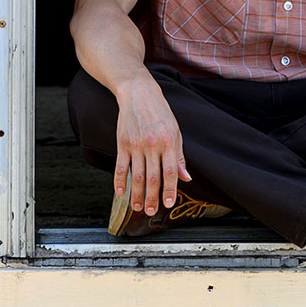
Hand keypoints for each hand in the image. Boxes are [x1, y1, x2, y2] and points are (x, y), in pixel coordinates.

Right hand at [113, 74, 190, 213]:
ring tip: (137, 207)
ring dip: (136, 194)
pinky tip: (121, 192)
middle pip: (152, 177)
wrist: (139, 94)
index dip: (170, 190)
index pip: (170, 172)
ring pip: (136, 176)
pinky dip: (119, 181)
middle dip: (152, 198)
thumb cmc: (160, 113)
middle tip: (151, 211)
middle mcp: (152, 145)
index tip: (168, 204)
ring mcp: (135, 145)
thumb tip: (186, 178)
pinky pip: (120, 166)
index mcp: (169, 142)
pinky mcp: (122, 143)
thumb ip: (179, 156)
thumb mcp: (176, 131)